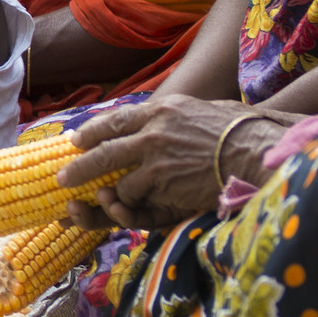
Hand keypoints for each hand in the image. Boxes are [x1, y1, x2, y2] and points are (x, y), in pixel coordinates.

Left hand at [57, 97, 288, 231]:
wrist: (255, 151)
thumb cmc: (234, 131)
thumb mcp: (194, 111)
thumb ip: (167, 117)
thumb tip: (148, 121)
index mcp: (160, 110)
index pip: (115, 120)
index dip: (91, 131)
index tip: (74, 140)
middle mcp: (152, 131)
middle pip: (104, 149)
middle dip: (80, 166)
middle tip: (62, 178)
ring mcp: (156, 158)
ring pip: (117, 178)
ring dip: (106, 192)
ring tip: (98, 199)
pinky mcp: (164, 183)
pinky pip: (135, 197)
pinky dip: (128, 204)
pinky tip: (127, 206)